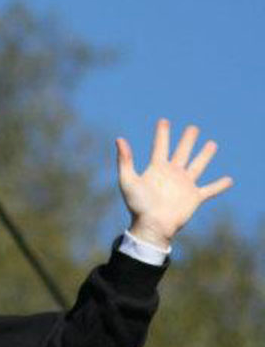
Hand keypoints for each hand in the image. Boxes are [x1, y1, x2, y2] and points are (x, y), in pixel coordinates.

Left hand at [116, 119, 233, 249]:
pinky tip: (229, 180)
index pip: (161, 146)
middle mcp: (172, 174)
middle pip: (182, 152)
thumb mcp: (128, 180)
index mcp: (157, 168)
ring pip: (197, 165)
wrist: (151, 225)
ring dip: (204, 155)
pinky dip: (219, 185)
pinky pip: (210, 190)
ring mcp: (184, 185)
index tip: (164, 121)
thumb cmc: (137, 205)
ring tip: (212, 144)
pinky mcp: (194, 198)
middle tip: (193, 128)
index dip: (162, 134)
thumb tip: (119, 139)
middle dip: (187, 140)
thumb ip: (125, 160)